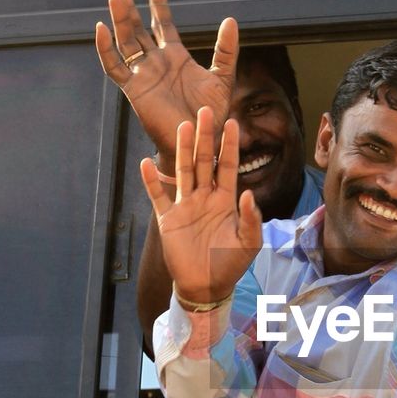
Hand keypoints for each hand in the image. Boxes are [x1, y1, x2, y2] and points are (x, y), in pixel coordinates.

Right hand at [95, 0, 237, 165]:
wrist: (198, 139)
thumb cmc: (211, 114)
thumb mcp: (223, 77)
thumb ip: (226, 50)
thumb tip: (231, 20)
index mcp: (175, 57)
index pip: (163, 24)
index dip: (158, 4)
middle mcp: (156, 62)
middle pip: (138, 29)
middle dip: (129, 8)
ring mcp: (143, 75)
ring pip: (125, 42)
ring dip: (119, 20)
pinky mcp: (134, 90)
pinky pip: (114, 67)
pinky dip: (105, 50)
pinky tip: (101, 29)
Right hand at [140, 108, 261, 301]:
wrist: (206, 286)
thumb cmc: (230, 265)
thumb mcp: (248, 243)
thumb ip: (251, 219)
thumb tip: (249, 194)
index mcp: (225, 201)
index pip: (228, 166)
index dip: (230, 146)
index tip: (233, 123)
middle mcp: (205, 197)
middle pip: (204, 161)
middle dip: (205, 137)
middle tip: (205, 111)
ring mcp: (185, 206)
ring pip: (183, 171)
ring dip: (182, 149)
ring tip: (182, 126)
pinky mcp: (168, 219)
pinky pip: (158, 196)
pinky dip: (151, 180)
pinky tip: (145, 162)